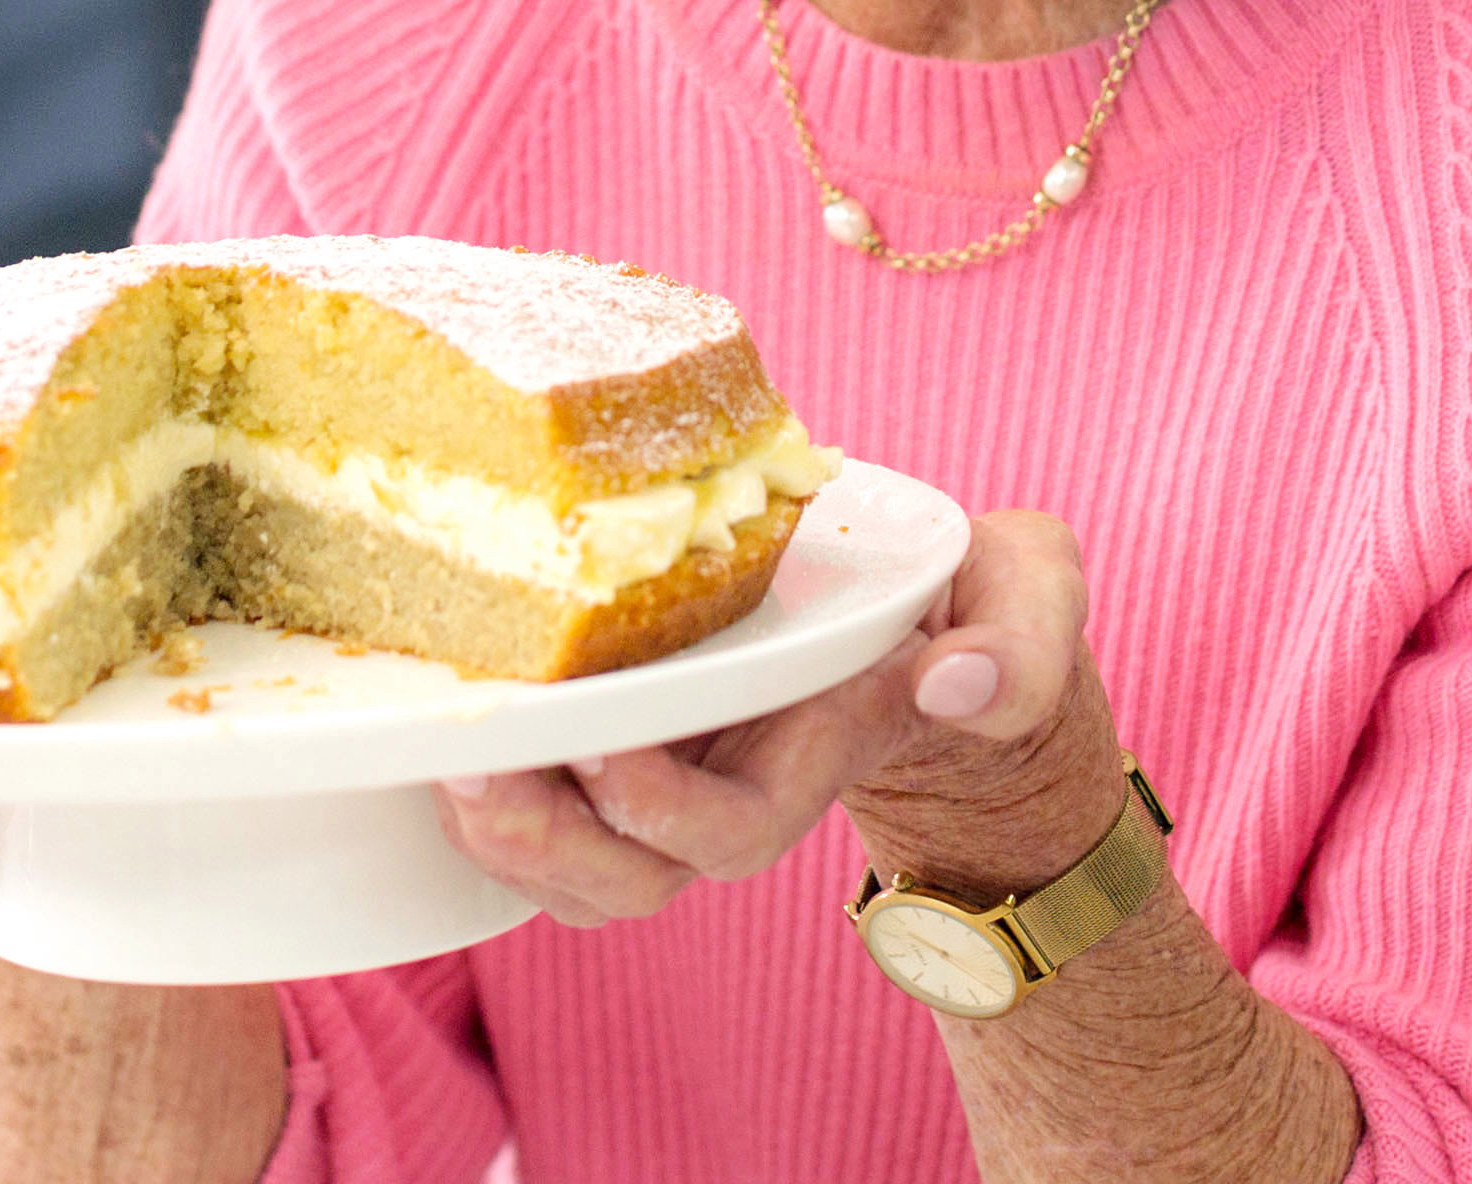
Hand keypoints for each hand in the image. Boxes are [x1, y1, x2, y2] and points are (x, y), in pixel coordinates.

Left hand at [431, 510, 1112, 928]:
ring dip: (503, 837)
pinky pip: (556, 815)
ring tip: (439, 766)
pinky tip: (441, 739)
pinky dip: (495, 796)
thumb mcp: (1033, 596)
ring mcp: (689, 774)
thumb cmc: (981, 604)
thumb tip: (952, 684)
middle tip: (473, 770)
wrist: (949, 626)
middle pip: (635, 875)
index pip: (736, 827)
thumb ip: (1021, 643)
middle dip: (549, 844)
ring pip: (581, 868)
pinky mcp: (641, 745)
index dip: (663, 808)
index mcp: (822, 748)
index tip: (605, 742)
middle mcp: (743, 782)